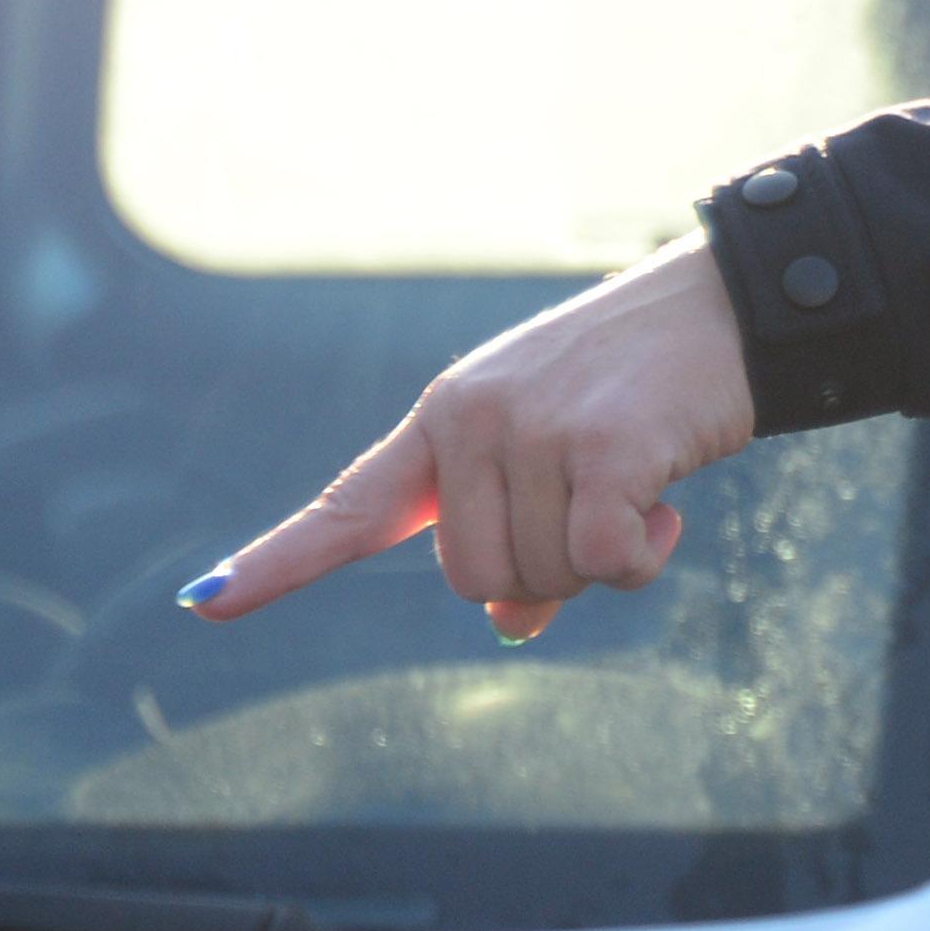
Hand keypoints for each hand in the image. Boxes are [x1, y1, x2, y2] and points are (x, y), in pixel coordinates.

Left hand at [180, 237, 759, 643]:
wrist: (723, 305)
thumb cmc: (640, 386)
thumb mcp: (563, 454)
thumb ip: (521, 531)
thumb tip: (513, 625)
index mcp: (445, 418)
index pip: (351, 504)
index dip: (278, 563)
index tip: (206, 603)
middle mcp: (471, 419)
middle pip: (472, 577)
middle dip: (544, 572)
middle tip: (603, 512)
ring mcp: (532, 430)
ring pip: (541, 576)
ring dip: (606, 559)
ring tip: (641, 487)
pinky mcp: (602, 446)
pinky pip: (603, 561)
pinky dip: (643, 558)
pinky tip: (668, 507)